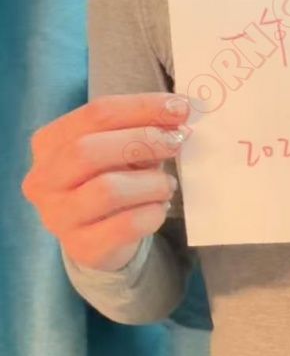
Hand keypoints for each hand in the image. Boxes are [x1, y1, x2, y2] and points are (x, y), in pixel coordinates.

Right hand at [22, 93, 191, 270]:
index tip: (180, 109)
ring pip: (107, 190)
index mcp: (48, 143)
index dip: (141, 107)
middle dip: (142, 141)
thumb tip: (176, 115)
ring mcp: (58, 217)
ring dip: (150, 182)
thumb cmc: (112, 181)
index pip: (95, 114)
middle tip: (176, 142)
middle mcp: (43, 180)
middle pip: (89, 150)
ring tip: (168, 185)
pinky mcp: (82, 247)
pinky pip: (124, 226)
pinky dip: (151, 213)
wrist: (102, 239)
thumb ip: (139, 130)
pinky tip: (159, 208)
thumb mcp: (120, 150)